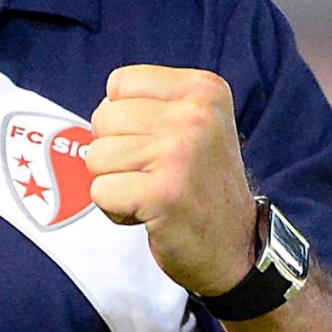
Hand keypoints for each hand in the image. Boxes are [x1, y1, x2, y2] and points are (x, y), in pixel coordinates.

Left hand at [85, 66, 254, 295]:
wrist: (235, 248)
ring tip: (152, 193)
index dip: (123, 119)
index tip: (157, 144)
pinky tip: (149, 213)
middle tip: (153, 174)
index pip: (119, 83)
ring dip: (114, 183)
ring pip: (96, 156)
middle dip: (114, 152)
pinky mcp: (162, 193)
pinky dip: (115, 210)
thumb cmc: (201, 186)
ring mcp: (180, 153)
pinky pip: (100, 191)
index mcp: (204, 89)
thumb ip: (151, 104)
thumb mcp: (194, 125)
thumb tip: (100, 107)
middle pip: (103, 118)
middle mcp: (196, 115)